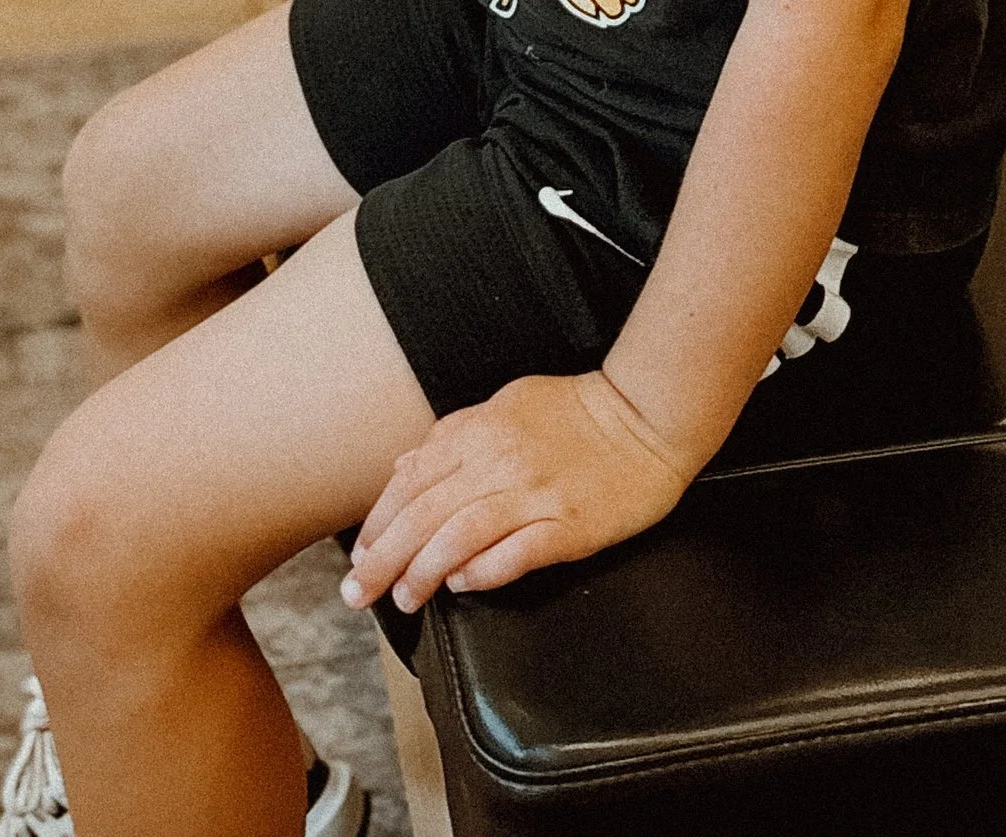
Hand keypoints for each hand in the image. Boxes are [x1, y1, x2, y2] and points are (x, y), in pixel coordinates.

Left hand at [341, 370, 693, 611]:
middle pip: (426, 512)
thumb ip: (454, 435)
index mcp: (483, 429)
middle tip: (357, 593)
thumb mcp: (507, 406)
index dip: (379, 521)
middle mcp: (502, 459)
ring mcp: (537, 493)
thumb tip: (404, 467)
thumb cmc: (576, 414)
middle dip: (383, 557)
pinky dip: (482, 573)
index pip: (412, 479)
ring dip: (423, 571)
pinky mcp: (570, 525)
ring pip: (461, 535)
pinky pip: (515, 554)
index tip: (359, 555)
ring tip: (404, 599)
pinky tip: (461, 585)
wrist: (648, 417)